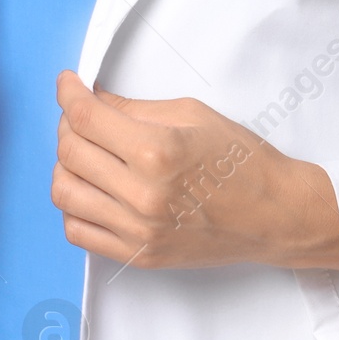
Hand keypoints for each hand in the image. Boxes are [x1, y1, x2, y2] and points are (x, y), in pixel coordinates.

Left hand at [50, 70, 338, 271]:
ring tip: (85, 151)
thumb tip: (93, 100)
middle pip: (70, 152)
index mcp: (158, 151)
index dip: (68, 94)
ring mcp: (138, 231)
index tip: (67, 83)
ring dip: (65, 164)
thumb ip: (135, 108)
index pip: (87, 118)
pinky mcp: (138, 256)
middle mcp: (142, 194)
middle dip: (67, 124)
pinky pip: (78, 231)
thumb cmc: (242, 160)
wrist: (274, 214)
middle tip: (81, 113)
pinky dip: (73, 204)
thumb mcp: (193, 114)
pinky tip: (90, 186)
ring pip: (64, 193)